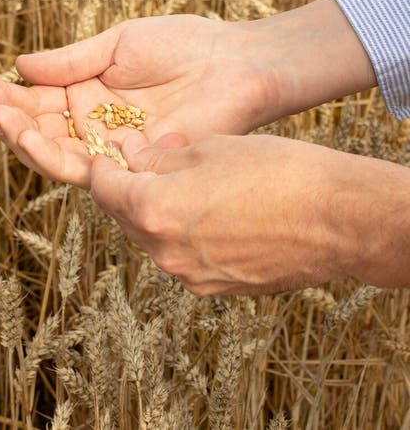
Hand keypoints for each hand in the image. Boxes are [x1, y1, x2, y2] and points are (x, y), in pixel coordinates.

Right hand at [0, 13, 279, 186]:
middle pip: (39, 131)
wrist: (234, 63)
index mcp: (86, 93)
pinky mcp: (131, 164)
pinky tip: (30, 136)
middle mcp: (93, 125)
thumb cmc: (182, 44)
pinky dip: (55, 155)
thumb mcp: (117, 44)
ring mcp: (110, 146)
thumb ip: (70, 62)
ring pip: (55, 154)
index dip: (5, 95)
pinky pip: (86, 168)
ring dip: (22, 138)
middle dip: (7, 117)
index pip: (36, 101)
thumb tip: (19, 67)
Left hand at [89, 132, 396, 294]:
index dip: (101, 166)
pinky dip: (182, 234)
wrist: (336, 219)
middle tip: (139, 163)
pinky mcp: (217, 288)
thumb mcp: (211, 148)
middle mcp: (165, 252)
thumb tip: (135, 158)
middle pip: (124, 217)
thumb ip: (162, 158)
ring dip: (155, 212)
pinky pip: (183, 257)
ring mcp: (191, 276)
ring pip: (154, 238)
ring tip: (180, 184)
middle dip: (126, 189)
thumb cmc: (277, 172)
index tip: (106, 153)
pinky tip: (208, 211)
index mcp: (155, 211)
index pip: (103, 189)